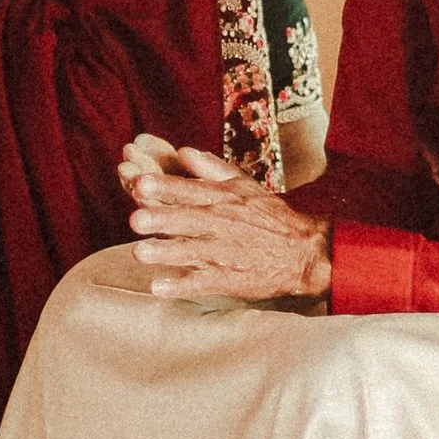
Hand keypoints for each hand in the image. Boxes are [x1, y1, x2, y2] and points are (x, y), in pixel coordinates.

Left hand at [127, 140, 330, 303]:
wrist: (303, 251)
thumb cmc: (270, 216)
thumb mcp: (244, 185)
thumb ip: (212, 168)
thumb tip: (183, 151)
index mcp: (222, 199)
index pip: (190, 190)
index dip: (165, 187)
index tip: (140, 183)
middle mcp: (221, 224)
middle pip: (187, 220)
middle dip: (162, 219)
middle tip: (135, 220)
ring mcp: (224, 252)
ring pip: (191, 251)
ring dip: (165, 253)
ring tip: (139, 253)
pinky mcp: (229, 279)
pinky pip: (202, 282)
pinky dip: (181, 286)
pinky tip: (158, 287)